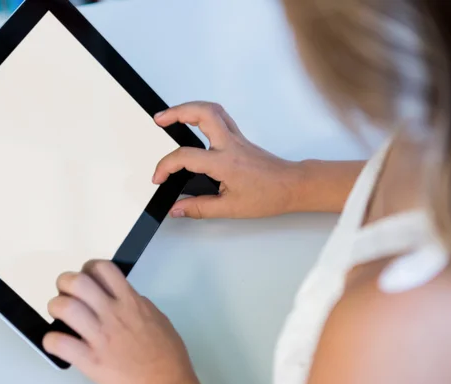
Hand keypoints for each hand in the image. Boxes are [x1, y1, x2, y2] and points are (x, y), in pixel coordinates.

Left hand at [43, 260, 206, 383]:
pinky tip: (55, 341)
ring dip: (56, 307)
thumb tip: (122, 296)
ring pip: (65, 307)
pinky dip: (51, 340)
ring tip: (58, 314)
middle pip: (78, 282)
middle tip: (65, 292)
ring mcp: (101, 337)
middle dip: (65, 282)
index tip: (85, 276)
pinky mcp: (91, 360)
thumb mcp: (157, 317)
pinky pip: (60, 343)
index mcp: (130, 302)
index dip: (88, 268)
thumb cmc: (167, 356)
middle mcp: (113, 314)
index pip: (103, 269)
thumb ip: (136, 303)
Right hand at [153, 101, 302, 218]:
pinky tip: (194, 120)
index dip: (166, 166)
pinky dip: (202, 113)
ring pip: (211, 109)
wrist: (291, 185)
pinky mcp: (239, 137)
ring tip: (172, 114)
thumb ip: (199, 208)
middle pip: (202, 113)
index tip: (159, 178)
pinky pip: (219, 116)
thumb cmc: (268, 195)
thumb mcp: (230, 208)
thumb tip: (177, 208)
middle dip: (176, 112)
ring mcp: (236, 137)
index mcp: (225, 162)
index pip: (186, 157)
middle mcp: (230, 144)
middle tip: (160, 119)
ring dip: (189, 107)